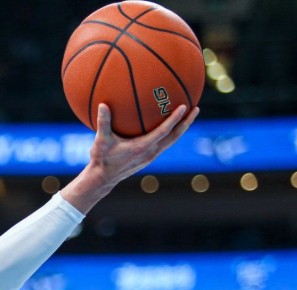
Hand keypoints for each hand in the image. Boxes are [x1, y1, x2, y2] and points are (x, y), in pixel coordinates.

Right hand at [62, 103, 198, 212]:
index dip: (174, 119)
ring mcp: (150, 156)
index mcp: (142, 147)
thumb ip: (103, 122)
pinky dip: (170, 133)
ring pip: (171, 141)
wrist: (103, 179)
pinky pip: (164, 143)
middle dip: (186, 123)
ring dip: (181, 128)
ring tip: (188, 116)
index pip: (163, 131)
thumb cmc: (101, 159)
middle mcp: (150, 152)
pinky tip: (169, 126)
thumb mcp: (101, 141)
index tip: (184, 107)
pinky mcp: (148, 158)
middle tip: (196, 108)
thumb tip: (102, 104)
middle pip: (174, 137)